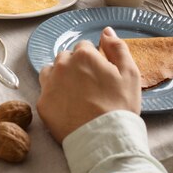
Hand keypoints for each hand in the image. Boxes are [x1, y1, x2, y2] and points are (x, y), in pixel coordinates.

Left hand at [37, 27, 140, 142]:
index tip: (99, 74)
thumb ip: (118, 48)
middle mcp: (62, 65)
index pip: (84, 47)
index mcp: (83, 55)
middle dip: (75, 66)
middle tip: (89, 86)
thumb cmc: (120, 107)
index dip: (93, 60)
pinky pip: (45, 92)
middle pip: (66, 57)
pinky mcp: (42, 103)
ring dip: (60, 77)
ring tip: (75, 95)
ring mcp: (49, 84)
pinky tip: (67, 107)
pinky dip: (54, 97)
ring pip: (51, 71)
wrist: (105, 140)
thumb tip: (106, 31)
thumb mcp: (130, 74)